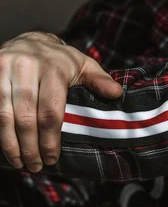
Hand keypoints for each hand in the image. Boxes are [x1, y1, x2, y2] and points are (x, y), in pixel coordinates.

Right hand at [0, 31, 122, 171]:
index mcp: (53, 68)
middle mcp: (27, 67)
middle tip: (36, 166)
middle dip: (30, 148)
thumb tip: (116, 94)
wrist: (27, 39)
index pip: (50, 112)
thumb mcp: (82, 64)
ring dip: (11, 145)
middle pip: (27, 118)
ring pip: (4, 116)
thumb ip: (99, 80)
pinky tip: (7, 146)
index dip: (50, 140)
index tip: (52, 158)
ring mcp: (5, 69)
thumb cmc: (58, 59)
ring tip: (20, 163)